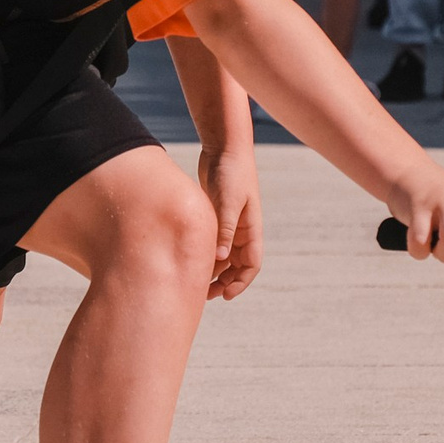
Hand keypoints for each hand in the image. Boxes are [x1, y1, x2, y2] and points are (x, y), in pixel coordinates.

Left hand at [198, 149, 263, 300]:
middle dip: (225, 282)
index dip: (241, 283)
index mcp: (251, 228)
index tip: (226, 296)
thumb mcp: (228, 200)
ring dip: (214, 270)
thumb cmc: (231, 171)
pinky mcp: (217, 215)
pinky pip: (215, 242)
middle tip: (206, 295)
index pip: (252, 264)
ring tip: (196, 282)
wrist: (225, 147)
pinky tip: (191, 260)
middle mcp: (243, 229)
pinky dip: (206, 254)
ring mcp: (230, 223)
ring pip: (225, 255)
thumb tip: (219, 259)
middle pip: (237, 265)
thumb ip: (224, 229)